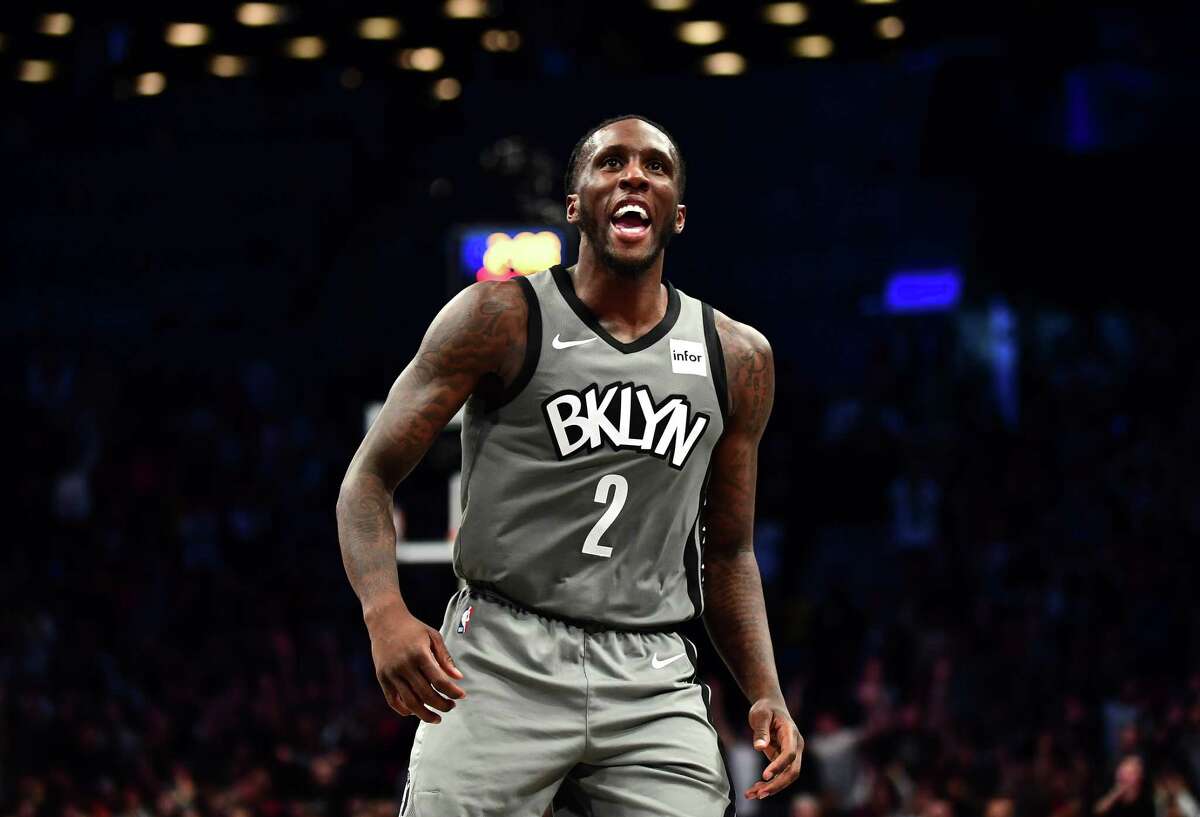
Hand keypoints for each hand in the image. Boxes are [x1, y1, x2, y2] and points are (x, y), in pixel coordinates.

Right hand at [365, 599, 465, 723]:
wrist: (384, 620)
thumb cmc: (413, 628)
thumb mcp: (433, 636)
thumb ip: (445, 658)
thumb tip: (458, 678)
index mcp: (419, 654)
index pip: (439, 681)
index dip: (452, 692)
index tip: (462, 696)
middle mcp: (404, 665)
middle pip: (426, 694)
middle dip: (442, 705)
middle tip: (451, 707)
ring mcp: (391, 673)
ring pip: (410, 702)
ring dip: (425, 714)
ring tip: (437, 718)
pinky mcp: (382, 678)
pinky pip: (392, 700)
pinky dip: (404, 710)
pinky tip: (415, 712)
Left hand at [745, 696, 803, 799]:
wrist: (771, 706)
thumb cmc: (766, 709)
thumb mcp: (760, 714)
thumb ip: (761, 730)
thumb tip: (759, 747)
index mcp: (791, 733)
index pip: (790, 754)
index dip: (779, 766)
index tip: (765, 775)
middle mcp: (795, 746)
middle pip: (792, 771)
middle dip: (778, 784)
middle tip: (760, 793)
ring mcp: (791, 754)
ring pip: (786, 777)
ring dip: (771, 788)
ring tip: (752, 795)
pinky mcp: (783, 760)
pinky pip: (778, 775)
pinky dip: (767, 784)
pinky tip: (754, 790)